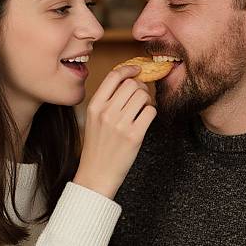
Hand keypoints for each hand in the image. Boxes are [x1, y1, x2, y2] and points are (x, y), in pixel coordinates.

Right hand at [73, 65, 156, 198]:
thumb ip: (106, 100)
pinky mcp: (134, 136)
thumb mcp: (94, 120)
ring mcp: (120, 124)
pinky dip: (151, 113)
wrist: (96, 175)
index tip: (137, 70)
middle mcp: (106, 112)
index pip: (114, 76)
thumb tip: (128, 80)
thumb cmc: (97, 147)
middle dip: (141, 87)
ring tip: (143, 109)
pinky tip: (145, 120)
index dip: (129, 69)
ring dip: (147, 99)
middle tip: (141, 96)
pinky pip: (151, 112)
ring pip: (143, 96)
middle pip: (132, 84)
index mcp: (94, 106)